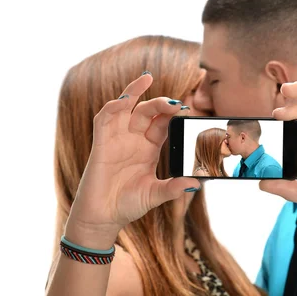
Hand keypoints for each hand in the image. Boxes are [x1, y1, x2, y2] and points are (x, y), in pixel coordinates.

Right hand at [65, 73, 198, 243]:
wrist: (103, 217)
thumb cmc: (128, 204)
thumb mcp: (155, 194)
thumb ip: (174, 188)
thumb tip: (196, 183)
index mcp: (148, 148)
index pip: (162, 123)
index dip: (172, 114)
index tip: (186, 109)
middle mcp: (133, 139)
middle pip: (147, 112)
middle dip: (160, 103)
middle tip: (175, 102)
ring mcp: (116, 139)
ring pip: (125, 108)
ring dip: (134, 91)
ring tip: (147, 78)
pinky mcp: (100, 143)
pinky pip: (104, 119)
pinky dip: (113, 106)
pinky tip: (123, 100)